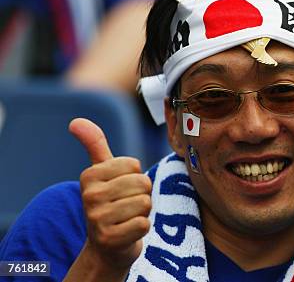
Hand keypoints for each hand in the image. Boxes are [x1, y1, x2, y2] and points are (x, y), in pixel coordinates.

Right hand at [69, 118, 151, 271]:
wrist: (106, 246)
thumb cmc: (110, 202)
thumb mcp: (101, 172)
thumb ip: (94, 144)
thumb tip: (76, 121)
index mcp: (89, 176)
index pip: (134, 164)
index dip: (135, 176)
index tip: (120, 188)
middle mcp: (89, 196)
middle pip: (142, 183)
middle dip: (141, 194)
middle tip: (126, 205)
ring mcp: (98, 219)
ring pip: (144, 203)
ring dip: (142, 211)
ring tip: (127, 218)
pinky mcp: (110, 239)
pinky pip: (144, 224)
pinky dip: (142, 228)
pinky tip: (127, 231)